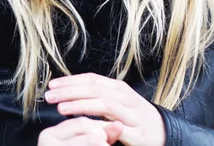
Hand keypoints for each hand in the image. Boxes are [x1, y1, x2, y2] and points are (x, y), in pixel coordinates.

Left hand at [44, 73, 165, 145]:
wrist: (164, 133)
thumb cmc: (133, 117)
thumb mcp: (117, 101)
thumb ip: (96, 95)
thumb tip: (68, 90)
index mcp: (119, 88)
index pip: (92, 79)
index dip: (70, 81)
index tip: (51, 85)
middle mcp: (126, 98)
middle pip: (96, 89)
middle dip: (70, 91)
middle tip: (50, 96)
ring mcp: (133, 115)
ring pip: (105, 105)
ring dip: (81, 105)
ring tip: (61, 108)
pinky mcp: (138, 134)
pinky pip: (116, 129)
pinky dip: (100, 126)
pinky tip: (85, 127)